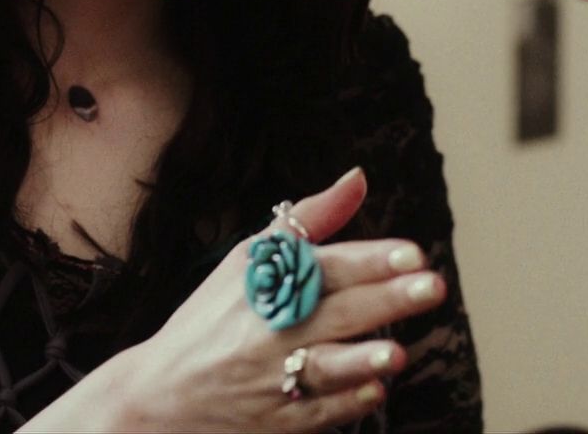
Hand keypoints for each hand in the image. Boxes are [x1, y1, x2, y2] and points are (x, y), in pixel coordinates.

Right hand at [20, 167, 447, 432]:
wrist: (156, 395)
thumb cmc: (211, 320)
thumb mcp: (246, 262)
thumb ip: (309, 221)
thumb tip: (358, 178)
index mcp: (265, 285)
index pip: (323, 266)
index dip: (369, 260)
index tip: (413, 254)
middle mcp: (269, 330)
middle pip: (334, 312)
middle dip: (384, 300)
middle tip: (430, 287)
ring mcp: (270, 379)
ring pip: (323, 369)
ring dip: (360, 360)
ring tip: (396, 352)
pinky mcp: (274, 423)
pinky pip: (314, 413)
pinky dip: (345, 402)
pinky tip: (375, 390)